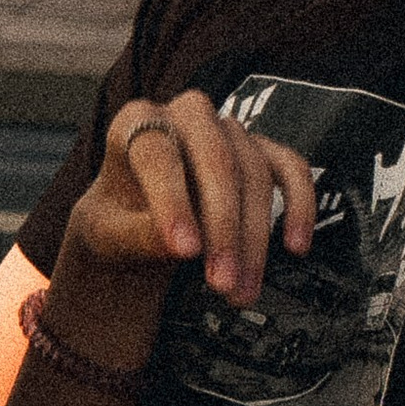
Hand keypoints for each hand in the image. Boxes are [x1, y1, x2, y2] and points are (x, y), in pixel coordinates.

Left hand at [60, 91, 313, 308]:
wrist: (135, 220)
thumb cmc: (117, 221)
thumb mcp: (105, 233)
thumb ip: (135, 234)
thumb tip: (180, 245)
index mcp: (133, 123)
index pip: (158, 154)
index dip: (173, 202)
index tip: (185, 251)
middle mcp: (184, 114)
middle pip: (215, 157)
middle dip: (223, 225)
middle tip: (222, 282)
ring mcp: (225, 129)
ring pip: (253, 170)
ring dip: (253, 236)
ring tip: (240, 291)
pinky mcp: (259, 149)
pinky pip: (289, 166)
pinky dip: (299, 203)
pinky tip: (295, 245)